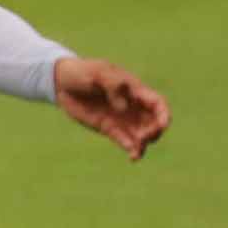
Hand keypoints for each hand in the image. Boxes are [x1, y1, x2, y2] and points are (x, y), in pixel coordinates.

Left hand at [52, 59, 169, 159]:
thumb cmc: (84, 72)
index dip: (164, 115)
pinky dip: (131, 148)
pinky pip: (124, 140)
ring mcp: (122, 119)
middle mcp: (133, 106)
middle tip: (142, 138)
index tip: (162, 125)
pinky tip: (131, 155)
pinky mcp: (109, 128)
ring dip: (143, 145)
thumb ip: (112, 85)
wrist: (63, 82)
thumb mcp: (98, 73)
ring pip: (141, 135)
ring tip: (135, 153)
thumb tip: (123, 107)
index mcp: (135, 90)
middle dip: (154, 132)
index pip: (158, 103)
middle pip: (154, 122)